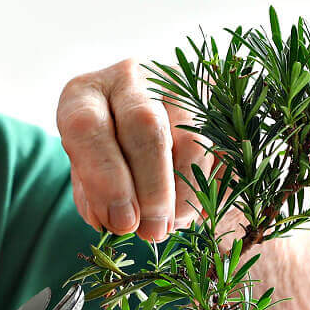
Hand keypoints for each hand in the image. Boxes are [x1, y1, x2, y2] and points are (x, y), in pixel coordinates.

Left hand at [57, 58, 208, 242]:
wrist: (141, 126)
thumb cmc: (106, 158)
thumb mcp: (88, 176)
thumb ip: (96, 198)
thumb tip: (120, 221)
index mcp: (85, 93)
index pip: (86, 126)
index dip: (105, 179)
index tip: (121, 222)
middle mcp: (129, 78)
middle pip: (146, 126)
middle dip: (152, 189)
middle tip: (153, 231)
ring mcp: (176, 83)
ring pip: (192, 140)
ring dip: (185, 193)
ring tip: (173, 224)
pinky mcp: (215, 100)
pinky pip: (224, 149)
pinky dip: (213, 185)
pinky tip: (198, 207)